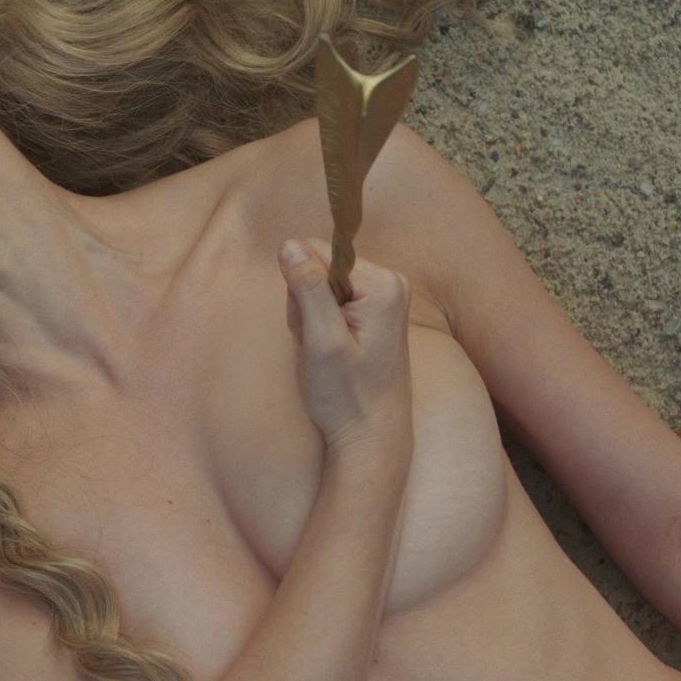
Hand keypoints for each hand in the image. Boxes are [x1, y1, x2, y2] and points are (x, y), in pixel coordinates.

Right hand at [276, 238, 414, 450]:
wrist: (372, 435)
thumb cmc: (348, 396)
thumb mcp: (322, 341)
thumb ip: (308, 289)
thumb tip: (289, 244)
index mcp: (383, 284)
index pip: (317, 252)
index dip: (301, 288)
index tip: (313, 326)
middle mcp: (391, 282)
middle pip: (320, 267)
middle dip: (306, 304)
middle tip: (316, 343)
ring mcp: (386, 297)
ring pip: (322, 286)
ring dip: (311, 317)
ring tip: (325, 351)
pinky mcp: (378, 311)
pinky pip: (333, 301)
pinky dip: (321, 325)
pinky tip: (331, 350)